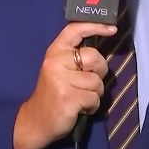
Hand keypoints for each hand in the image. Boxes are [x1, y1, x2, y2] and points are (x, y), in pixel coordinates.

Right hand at [12, 22, 115, 148]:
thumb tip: (100, 52)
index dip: (96, 26)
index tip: (112, 29)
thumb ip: (75, 58)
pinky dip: (92, 106)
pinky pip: (94, 99)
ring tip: (80, 98)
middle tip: (88, 83)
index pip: (75, 30)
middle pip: (94, 57)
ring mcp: (61, 81)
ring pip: (97, 82)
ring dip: (94, 94)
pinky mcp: (68, 98)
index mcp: (54, 52)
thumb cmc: (52, 94)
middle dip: (99, 72)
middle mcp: (56, 63)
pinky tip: (79, 109)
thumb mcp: (59, 70)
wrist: (35, 122)